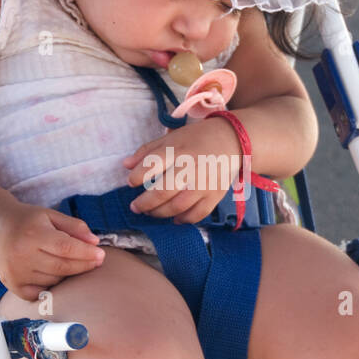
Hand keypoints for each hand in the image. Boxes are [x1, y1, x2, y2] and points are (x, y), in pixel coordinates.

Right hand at [0, 194, 104, 300]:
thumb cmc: (30, 222)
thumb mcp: (52, 215)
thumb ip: (75, 227)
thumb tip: (95, 242)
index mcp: (32, 235)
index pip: (65, 248)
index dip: (86, 254)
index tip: (101, 255)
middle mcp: (21, 255)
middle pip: (62, 268)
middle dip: (83, 266)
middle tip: (95, 261)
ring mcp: (15, 273)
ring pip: (53, 281)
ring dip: (66, 275)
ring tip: (64, 261)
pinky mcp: (12, 285)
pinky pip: (41, 293)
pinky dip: (51, 285)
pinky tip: (51, 273)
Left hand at [122, 117, 242, 224]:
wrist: (232, 140)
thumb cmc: (196, 138)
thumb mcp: (171, 138)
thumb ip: (147, 151)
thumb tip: (125, 165)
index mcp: (177, 149)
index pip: (152, 164)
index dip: (137, 176)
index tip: (131, 182)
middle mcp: (190, 167)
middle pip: (163, 191)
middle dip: (145, 203)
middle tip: (135, 207)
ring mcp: (204, 183)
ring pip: (178, 206)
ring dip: (160, 213)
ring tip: (151, 212)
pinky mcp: (215, 194)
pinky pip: (197, 214)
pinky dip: (184, 219)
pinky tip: (175, 218)